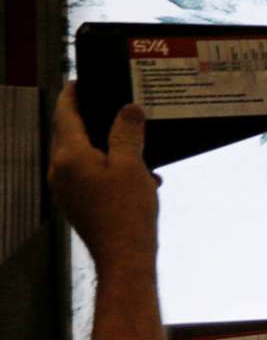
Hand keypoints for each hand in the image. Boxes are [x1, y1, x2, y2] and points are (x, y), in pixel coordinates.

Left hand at [48, 82, 160, 264]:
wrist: (124, 258)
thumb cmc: (127, 213)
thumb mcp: (132, 167)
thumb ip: (127, 134)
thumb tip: (129, 109)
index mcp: (69, 156)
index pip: (65, 114)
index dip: (72, 95)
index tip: (79, 81)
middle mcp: (60, 170)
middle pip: (70, 134)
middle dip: (90, 120)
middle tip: (110, 106)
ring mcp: (65, 189)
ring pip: (80, 156)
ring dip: (103, 147)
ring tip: (131, 144)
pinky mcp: (75, 204)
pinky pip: (86, 175)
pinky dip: (105, 168)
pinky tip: (134, 176)